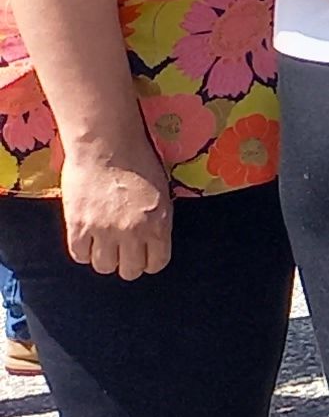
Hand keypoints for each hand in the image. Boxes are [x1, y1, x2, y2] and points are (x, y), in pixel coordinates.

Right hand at [61, 147, 171, 278]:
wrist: (106, 146)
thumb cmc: (139, 163)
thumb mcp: (162, 194)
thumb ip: (157, 222)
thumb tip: (151, 243)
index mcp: (159, 225)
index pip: (156, 264)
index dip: (149, 261)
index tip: (143, 255)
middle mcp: (133, 233)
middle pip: (130, 271)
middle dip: (127, 262)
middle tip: (121, 250)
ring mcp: (104, 231)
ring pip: (104, 267)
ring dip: (104, 258)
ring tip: (103, 243)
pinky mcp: (78, 226)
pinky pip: (79, 255)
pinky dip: (83, 250)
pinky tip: (86, 238)